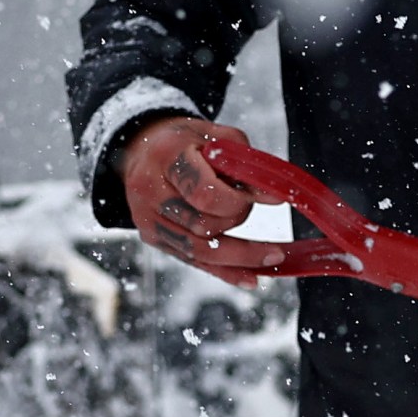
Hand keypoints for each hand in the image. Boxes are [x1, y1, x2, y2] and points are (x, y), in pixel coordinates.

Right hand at [119, 115, 295, 287]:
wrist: (143, 149)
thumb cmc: (187, 142)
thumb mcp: (217, 138)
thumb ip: (246, 164)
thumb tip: (274, 198)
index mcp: (166, 157)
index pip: (203, 192)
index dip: (238, 201)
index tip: (268, 199)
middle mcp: (149, 191)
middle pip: (203, 224)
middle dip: (237, 219)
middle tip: (250, 207)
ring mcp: (147, 218)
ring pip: (200, 251)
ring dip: (241, 255)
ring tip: (274, 254)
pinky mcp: (153, 237)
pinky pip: (194, 262)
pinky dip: (226, 272)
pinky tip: (251, 279)